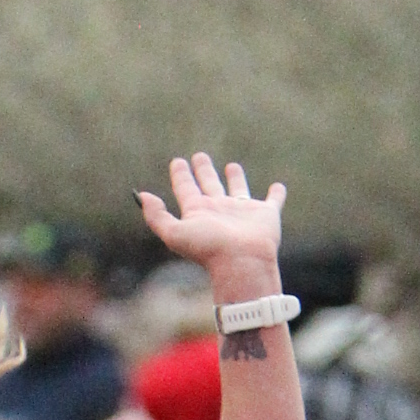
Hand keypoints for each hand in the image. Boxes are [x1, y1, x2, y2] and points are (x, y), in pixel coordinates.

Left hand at [136, 153, 286, 298]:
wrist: (241, 263)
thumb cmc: (209, 249)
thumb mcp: (175, 233)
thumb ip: (157, 217)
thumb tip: (141, 196)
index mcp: (198, 213)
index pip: (186, 189)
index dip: (180, 175)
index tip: (177, 161)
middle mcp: (219, 211)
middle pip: (209, 185)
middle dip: (203, 170)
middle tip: (200, 156)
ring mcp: (243, 212)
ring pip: (238, 189)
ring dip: (235, 178)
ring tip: (232, 166)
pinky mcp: (266, 215)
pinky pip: (273, 201)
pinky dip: (277, 194)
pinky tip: (278, 187)